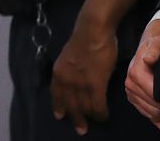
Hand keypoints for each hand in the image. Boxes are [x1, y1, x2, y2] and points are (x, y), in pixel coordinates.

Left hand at [50, 17, 116, 134]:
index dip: (59, 106)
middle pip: (70, 105)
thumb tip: (78, 80)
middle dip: (76, 118)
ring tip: (96, 121)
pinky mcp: (95, 85)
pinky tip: (104, 116)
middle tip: (81, 129)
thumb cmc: (84, 39)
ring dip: (91, 116)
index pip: (56, 94)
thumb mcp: (68, 56)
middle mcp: (66, 81)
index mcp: (58, 72)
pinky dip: (101, 113)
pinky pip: (97, 105)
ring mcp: (80, 83)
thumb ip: (70, 70)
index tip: (60, 116)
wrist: (93, 30)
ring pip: (84, 107)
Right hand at [124, 19, 159, 133]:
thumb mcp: (159, 42)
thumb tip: (148, 58)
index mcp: (135, 73)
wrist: (152, 42)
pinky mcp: (135, 99)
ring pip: (153, 116)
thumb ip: (155, 49)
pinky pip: (150, 117)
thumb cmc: (159, 43)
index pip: (154, 97)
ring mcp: (132, 94)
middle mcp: (130, 85)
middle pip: (154, 109)